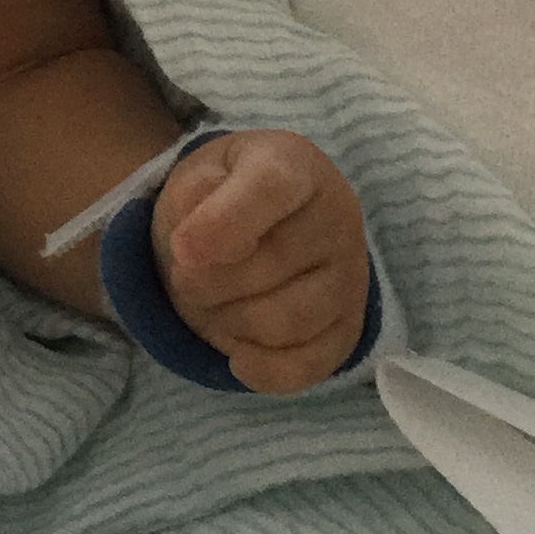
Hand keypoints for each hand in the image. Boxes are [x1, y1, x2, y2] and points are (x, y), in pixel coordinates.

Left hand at [150, 129, 369, 394]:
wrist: (249, 228)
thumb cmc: (217, 197)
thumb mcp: (192, 179)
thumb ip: (190, 200)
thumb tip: (194, 251)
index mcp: (295, 165)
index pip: (272, 188)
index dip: (223, 224)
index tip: (182, 251)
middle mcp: (338, 216)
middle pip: (264, 269)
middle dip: (204, 283)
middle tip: (187, 275)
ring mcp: (351, 275)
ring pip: (282, 324)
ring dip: (227, 323)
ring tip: (214, 303)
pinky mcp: (349, 328)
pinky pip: (303, 368)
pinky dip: (257, 368)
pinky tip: (238, 349)